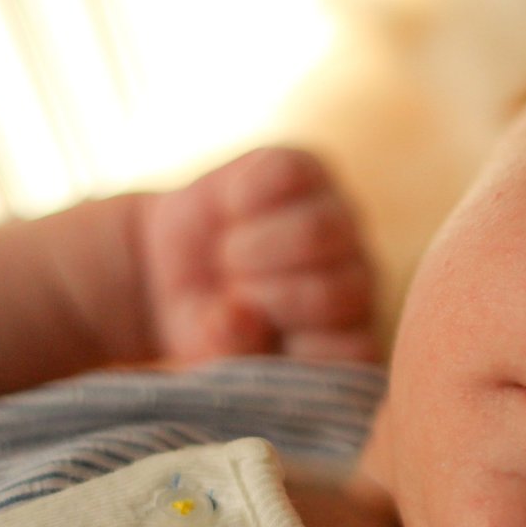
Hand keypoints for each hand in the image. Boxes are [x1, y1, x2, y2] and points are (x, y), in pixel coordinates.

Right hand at [140, 147, 378, 365]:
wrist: (168, 267)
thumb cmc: (205, 326)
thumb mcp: (207, 353)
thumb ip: (226, 352)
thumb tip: (237, 314)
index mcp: (347, 341)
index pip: (355, 357)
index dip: (298, 356)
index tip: (253, 347)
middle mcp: (357, 283)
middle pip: (332, 293)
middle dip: (264, 300)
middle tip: (232, 295)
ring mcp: (340, 221)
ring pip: (318, 232)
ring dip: (255, 250)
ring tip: (228, 258)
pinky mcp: (308, 170)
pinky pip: (286, 175)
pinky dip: (243, 197)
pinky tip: (231, 211)